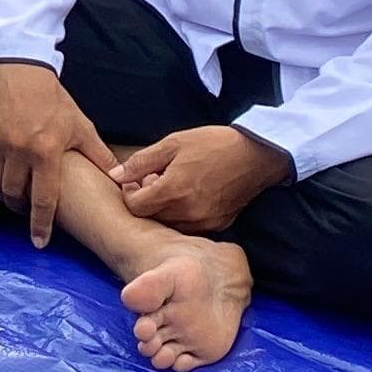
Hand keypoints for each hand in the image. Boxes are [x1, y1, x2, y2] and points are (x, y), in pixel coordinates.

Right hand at [0, 64, 117, 248]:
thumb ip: (98, 155)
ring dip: (0, 197)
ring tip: (9, 196)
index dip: (41, 224)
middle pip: (14, 195)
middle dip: (19, 208)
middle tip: (25, 209)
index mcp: (46, 151)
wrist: (20, 69)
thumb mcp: (80, 126)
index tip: (39, 241)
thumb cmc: (53, 99)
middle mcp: (18, 150)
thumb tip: (121, 180)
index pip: (43, 198)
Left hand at [112, 126, 288, 234]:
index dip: (129, 192)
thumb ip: (141, 162)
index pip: (135, 206)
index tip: (136, 179)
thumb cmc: (213, 144)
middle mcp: (188, 212)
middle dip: (146, 200)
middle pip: (150, 217)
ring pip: (169, 225)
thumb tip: (116, 176)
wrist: (256, 155)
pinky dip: (182, 216)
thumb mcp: (172, 144)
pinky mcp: (218, 225)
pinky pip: (190, 227)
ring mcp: (204, 222)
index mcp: (173, 190)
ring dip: (163, 210)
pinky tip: (189, 196)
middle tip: (155, 179)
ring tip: (173, 186)